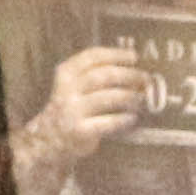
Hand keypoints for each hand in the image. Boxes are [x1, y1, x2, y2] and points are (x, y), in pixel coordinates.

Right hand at [37, 44, 149, 171]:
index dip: (115, 54)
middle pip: (103, 76)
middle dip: (129, 75)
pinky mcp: (80, 131)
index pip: (92, 57)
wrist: (49, 139)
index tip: (134, 56)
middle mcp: (67, 90)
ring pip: (108, 97)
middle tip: (146, 78)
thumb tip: (133, 64)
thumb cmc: (72, 107)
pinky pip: (108, 122)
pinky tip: (133, 117)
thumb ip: (94, 73)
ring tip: (142, 98)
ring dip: (130, 96)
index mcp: (66, 73)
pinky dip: (124, 118)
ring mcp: (72, 111)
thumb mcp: (73, 85)